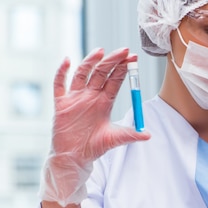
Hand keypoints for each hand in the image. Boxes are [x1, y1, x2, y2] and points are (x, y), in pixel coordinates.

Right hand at [40, 48, 150, 206]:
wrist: (75, 157)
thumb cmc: (94, 147)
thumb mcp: (115, 139)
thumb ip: (131, 134)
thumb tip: (148, 134)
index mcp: (105, 102)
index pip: (115, 80)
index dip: (124, 69)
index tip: (133, 58)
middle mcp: (91, 96)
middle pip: (102, 73)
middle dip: (113, 61)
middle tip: (123, 50)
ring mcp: (75, 98)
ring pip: (83, 74)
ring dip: (91, 61)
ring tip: (100, 51)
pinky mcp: (61, 103)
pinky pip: (59, 84)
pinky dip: (62, 72)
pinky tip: (68, 61)